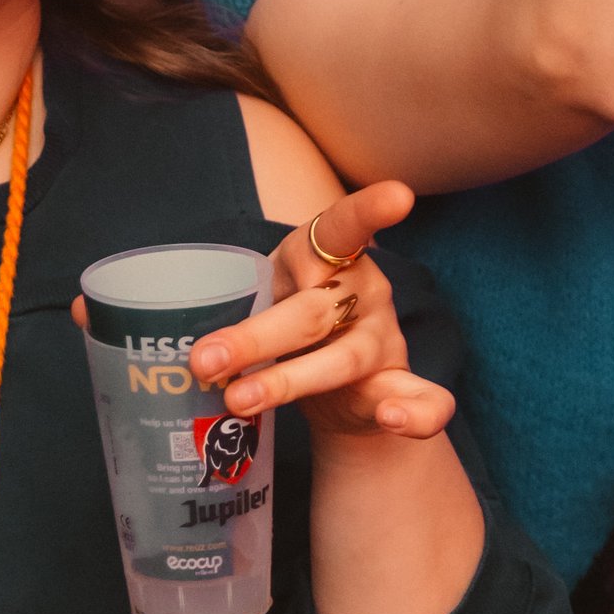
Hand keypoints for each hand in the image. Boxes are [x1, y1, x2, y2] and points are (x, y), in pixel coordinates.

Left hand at [185, 181, 456, 444]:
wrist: (340, 381)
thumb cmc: (293, 315)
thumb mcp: (268, 293)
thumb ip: (237, 309)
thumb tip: (187, 352)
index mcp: (331, 255)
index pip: (346, 227)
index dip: (371, 210)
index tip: (399, 197)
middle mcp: (365, 292)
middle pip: (313, 311)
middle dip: (254, 337)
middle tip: (203, 360)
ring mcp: (382, 341)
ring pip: (342, 359)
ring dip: (287, 381)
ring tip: (239, 399)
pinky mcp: (398, 385)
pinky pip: (426, 399)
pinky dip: (414, 412)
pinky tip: (392, 417)